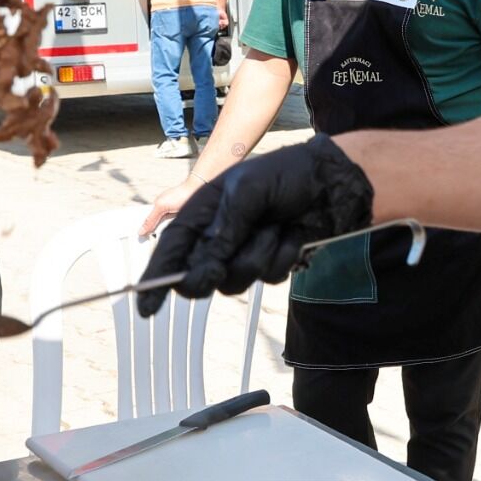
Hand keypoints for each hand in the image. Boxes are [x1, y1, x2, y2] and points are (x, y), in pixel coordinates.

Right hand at [139, 134, 372, 313]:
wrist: (334, 183)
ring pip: (235, 280)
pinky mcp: (272, 262)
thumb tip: (208, 261)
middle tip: (217, 267)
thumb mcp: (250, 190)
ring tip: (276, 228)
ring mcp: (247, 251)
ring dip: (258, 257)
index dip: (157, 276)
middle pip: (198, 275)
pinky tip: (293, 236)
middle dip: (208, 274)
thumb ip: (226, 225)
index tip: (145, 306)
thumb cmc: (289, 175)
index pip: (173, 248)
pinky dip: (282, 257)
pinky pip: (268, 278)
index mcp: (207, 211)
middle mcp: (222, 235)